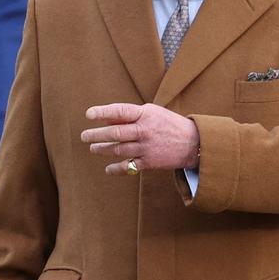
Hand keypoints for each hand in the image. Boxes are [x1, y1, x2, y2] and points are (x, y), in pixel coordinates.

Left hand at [81, 103, 199, 174]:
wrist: (194, 143)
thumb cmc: (169, 125)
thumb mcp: (153, 113)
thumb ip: (131, 115)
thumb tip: (106, 119)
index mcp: (146, 115)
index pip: (120, 111)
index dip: (103, 112)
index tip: (89, 114)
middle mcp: (145, 131)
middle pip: (115, 133)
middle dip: (96, 135)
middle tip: (84, 136)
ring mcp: (147, 148)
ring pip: (118, 150)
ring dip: (102, 149)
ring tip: (93, 148)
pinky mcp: (150, 162)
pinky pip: (128, 166)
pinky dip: (115, 168)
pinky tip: (108, 168)